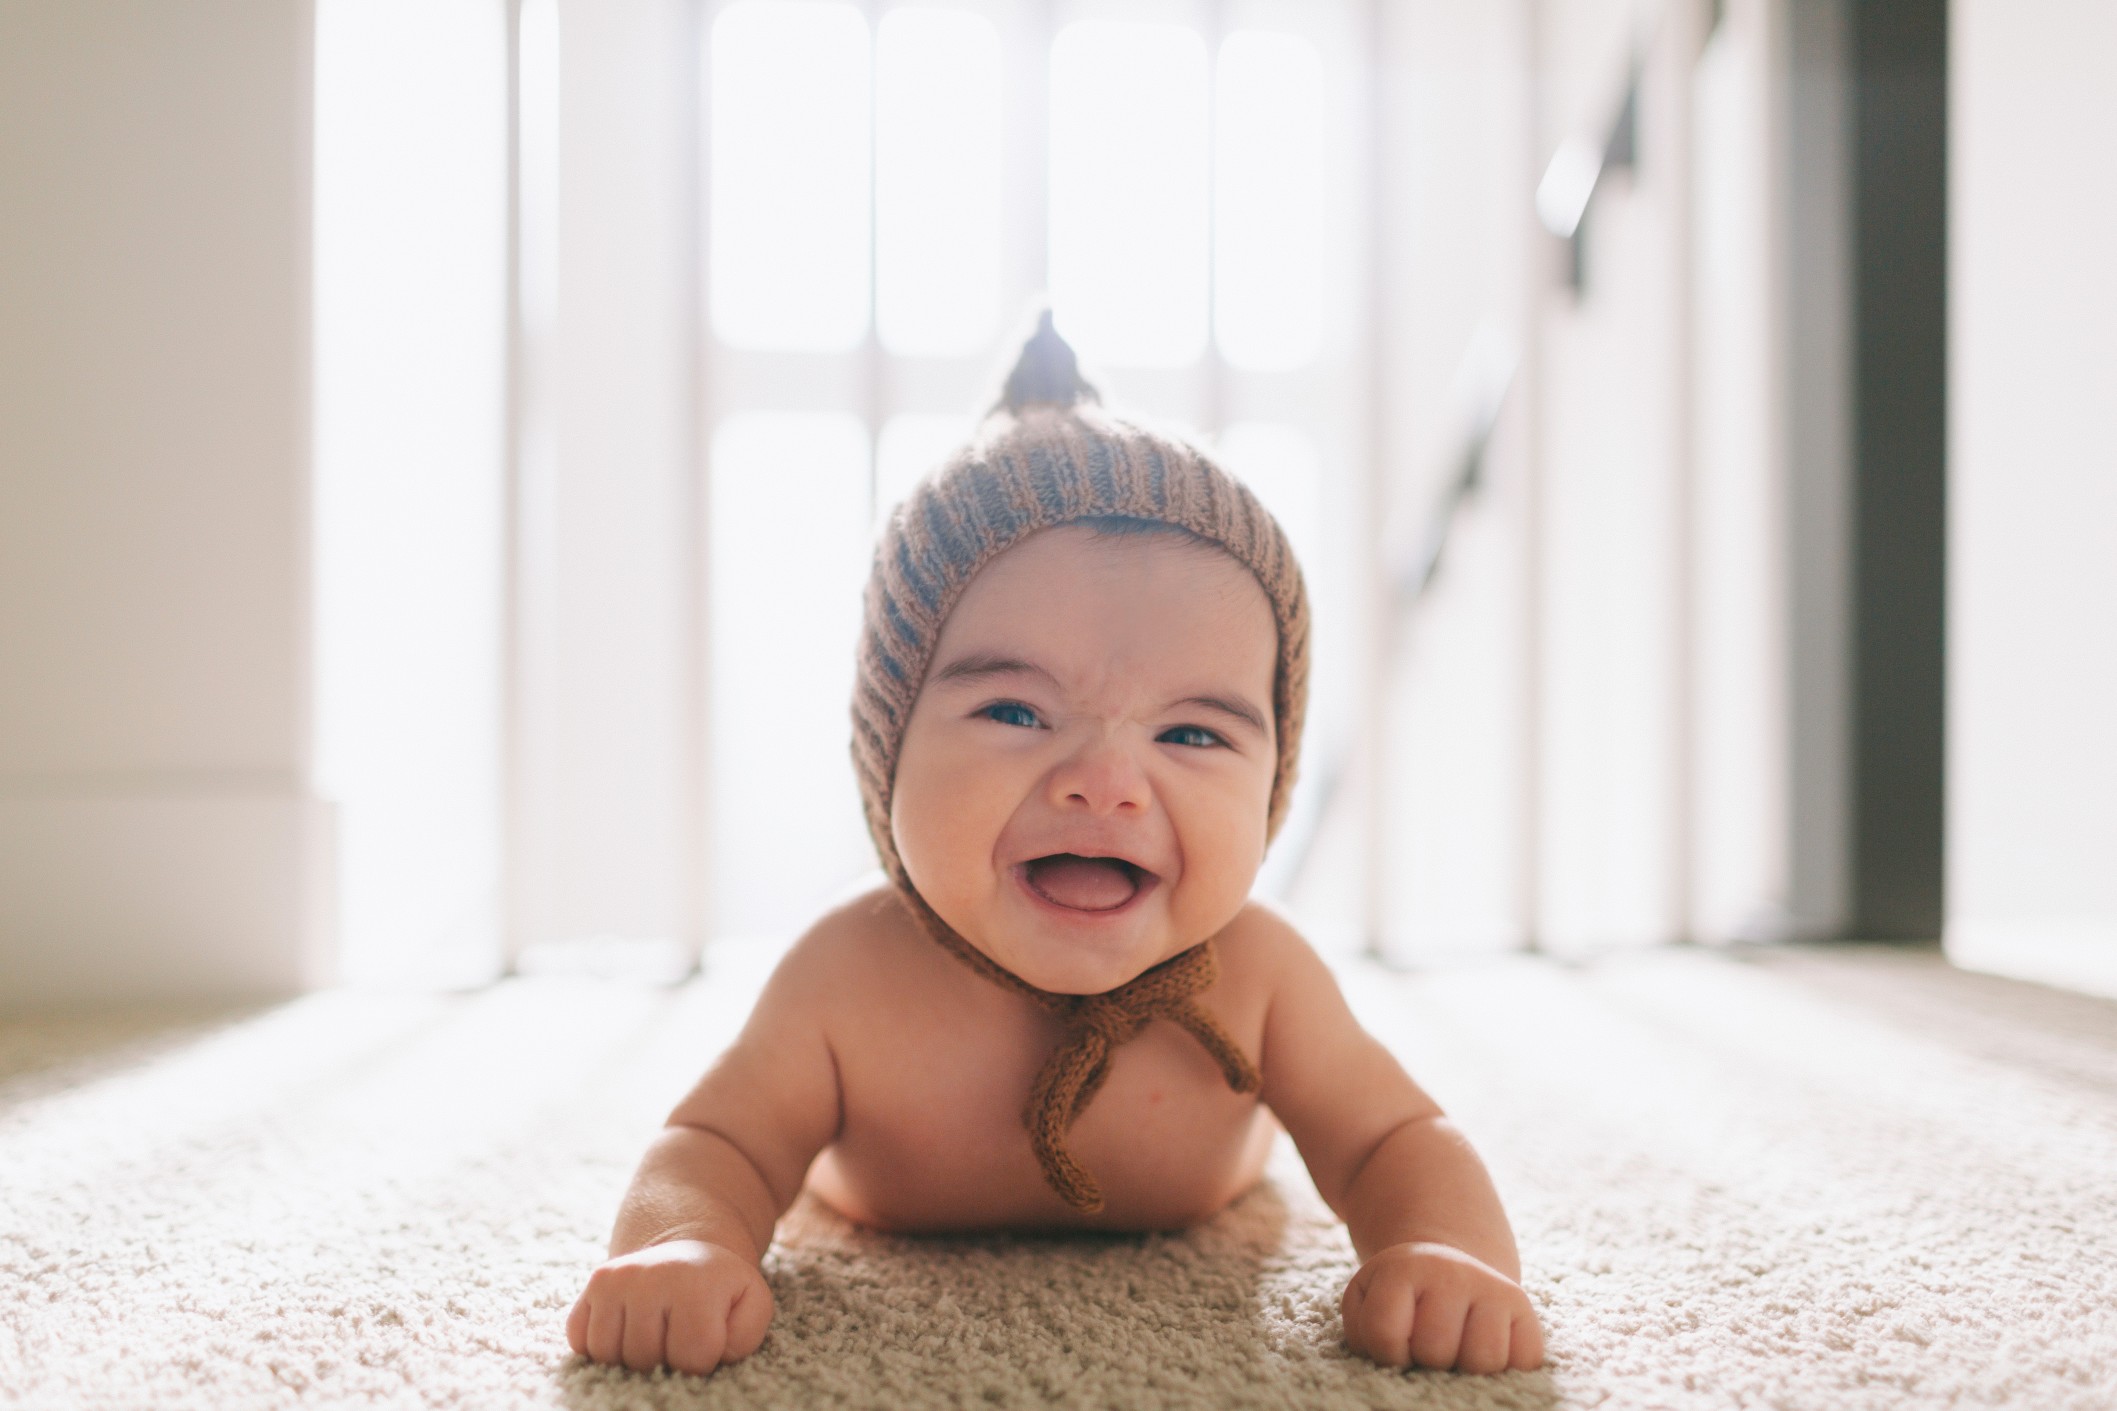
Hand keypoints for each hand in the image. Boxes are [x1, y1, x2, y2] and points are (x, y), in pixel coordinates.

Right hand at [567, 1239, 773, 1375]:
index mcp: (694, 1282)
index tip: (707, 1337)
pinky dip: (602, 1347)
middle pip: (645, 1359)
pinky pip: (581, 1341)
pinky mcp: (593, 1285)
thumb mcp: (752, 1304)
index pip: (690, 1357)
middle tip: (678, 1331)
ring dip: (632, 1356)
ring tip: (655, 1331)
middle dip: (664, 1358)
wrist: (689, 1252)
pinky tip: (628, 1329)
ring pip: (608, 1355)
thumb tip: (707, 1356)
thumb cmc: (721, 1289)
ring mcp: (614, 1278)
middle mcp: (648, 1275)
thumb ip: (744, 1336)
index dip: (702, 1359)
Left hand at [1341, 1241, 1543, 1373]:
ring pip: (1484, 1359)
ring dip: (1466, 1369)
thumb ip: (1364, 1333)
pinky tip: (1485, 1349)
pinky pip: (1524, 1360)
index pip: (1384, 1334)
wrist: (1444, 1267)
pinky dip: (1507, 1368)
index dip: (1387, 1353)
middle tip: (1427, 1345)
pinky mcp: (1523, 1306)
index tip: (1395, 1345)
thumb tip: (1395, 1369)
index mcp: (1403, 1269)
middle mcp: (1452, 1272)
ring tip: (1456, 1350)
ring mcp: (1492, 1287)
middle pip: (1436, 1350)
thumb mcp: (1366, 1302)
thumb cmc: (1400, 1298)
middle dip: (1427, 1360)